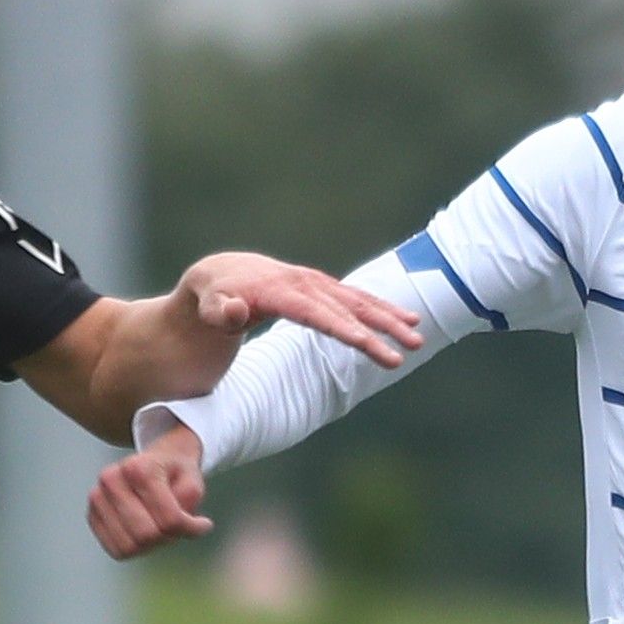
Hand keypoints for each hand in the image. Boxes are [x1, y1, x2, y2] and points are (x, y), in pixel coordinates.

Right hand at [88, 425, 210, 560]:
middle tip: (178, 528)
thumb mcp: (194, 482)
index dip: (191, 528)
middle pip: (146, 535)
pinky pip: (116, 550)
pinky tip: (144, 535)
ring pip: (128, 547)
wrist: (149, 463)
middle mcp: (111, 480)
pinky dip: (135, 549)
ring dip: (151, 546)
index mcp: (139, 467)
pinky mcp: (91, 515)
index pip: (169, 519)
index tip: (203, 524)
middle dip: (167, 538)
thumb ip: (189, 504)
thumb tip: (174, 530)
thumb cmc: (174, 473)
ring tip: (160, 530)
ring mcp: (97, 497)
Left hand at [167, 252, 422, 392]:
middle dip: (380, 329)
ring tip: (418, 335)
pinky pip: (355, 300)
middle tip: (410, 348)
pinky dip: (380, 309)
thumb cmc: (209, 296)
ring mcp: (316, 285)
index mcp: (279, 290)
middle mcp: (304, 284)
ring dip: (389, 318)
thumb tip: (239, 311)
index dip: (343, 329)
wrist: (218, 275)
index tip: (368, 345)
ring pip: (358, 302)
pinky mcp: (322, 290)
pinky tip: (404, 320)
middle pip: (347, 309)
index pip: (316, 314)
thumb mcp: (205, 304)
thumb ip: (219, 311)